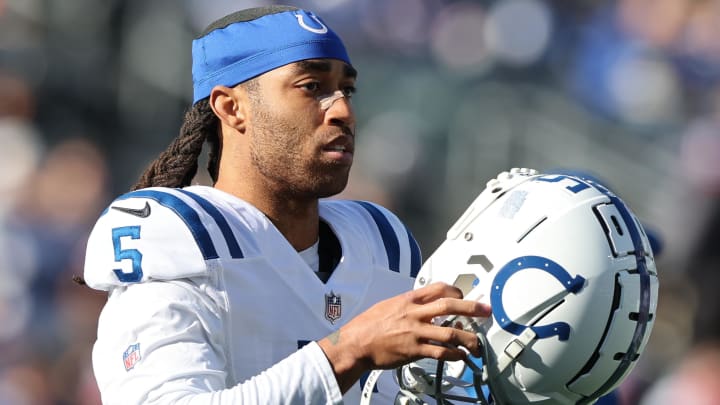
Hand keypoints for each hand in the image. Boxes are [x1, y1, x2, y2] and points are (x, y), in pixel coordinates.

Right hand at [318, 282, 491, 392]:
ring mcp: (416, 332)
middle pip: (449, 305)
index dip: (455, 291)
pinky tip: (460, 356)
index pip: (438, 288)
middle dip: (472, 307)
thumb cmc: (367, 326)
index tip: (464, 295)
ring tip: (477, 343)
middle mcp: (415, 313)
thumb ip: (407, 305)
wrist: (355, 343)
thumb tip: (422, 306)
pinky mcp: (415, 350)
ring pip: (450, 332)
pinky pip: (440, 352)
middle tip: (485, 311)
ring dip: (468, 337)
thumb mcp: (388, 305)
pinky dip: (454, 355)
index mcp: (408, 300)